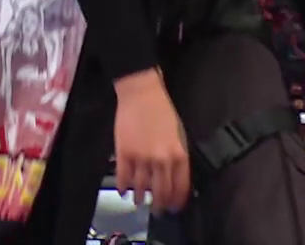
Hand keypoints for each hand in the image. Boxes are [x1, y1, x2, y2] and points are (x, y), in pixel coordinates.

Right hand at [112, 71, 189, 213]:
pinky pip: (123, 178)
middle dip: (159, 205)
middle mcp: (161, 160)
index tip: (174, 207)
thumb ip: (177, 157)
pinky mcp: (124, 154)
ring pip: (141, 188)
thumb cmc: (162, 111)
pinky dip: (123, 188)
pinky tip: (124, 191)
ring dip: (140, 199)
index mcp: (178, 155)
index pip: (180, 187)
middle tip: (157, 211)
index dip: (177, 201)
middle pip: (161, 192)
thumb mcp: (178, 134)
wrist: (141, 94)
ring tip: (140, 202)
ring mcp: (141, 158)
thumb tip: (175, 177)